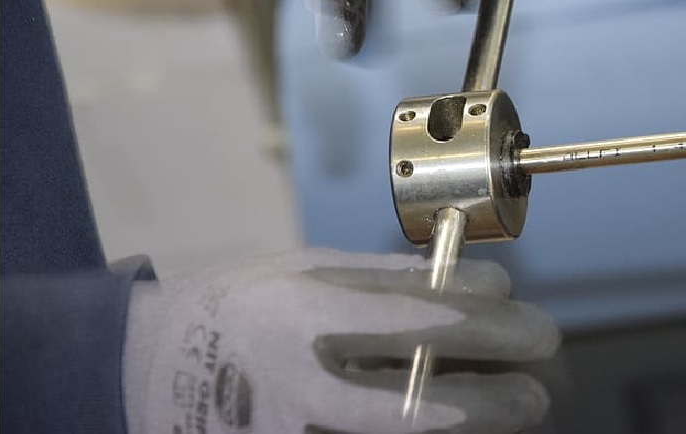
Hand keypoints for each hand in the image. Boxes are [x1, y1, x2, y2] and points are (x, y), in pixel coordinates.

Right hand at [124, 249, 558, 433]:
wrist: (147, 368)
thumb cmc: (238, 304)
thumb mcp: (304, 268)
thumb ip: (383, 281)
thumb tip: (469, 283)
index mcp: (304, 314)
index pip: (417, 319)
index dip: (487, 321)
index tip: (527, 318)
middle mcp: (299, 384)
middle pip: (419, 409)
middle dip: (496, 401)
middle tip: (538, 386)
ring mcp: (290, 432)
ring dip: (471, 429)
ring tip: (512, 409)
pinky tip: (454, 429)